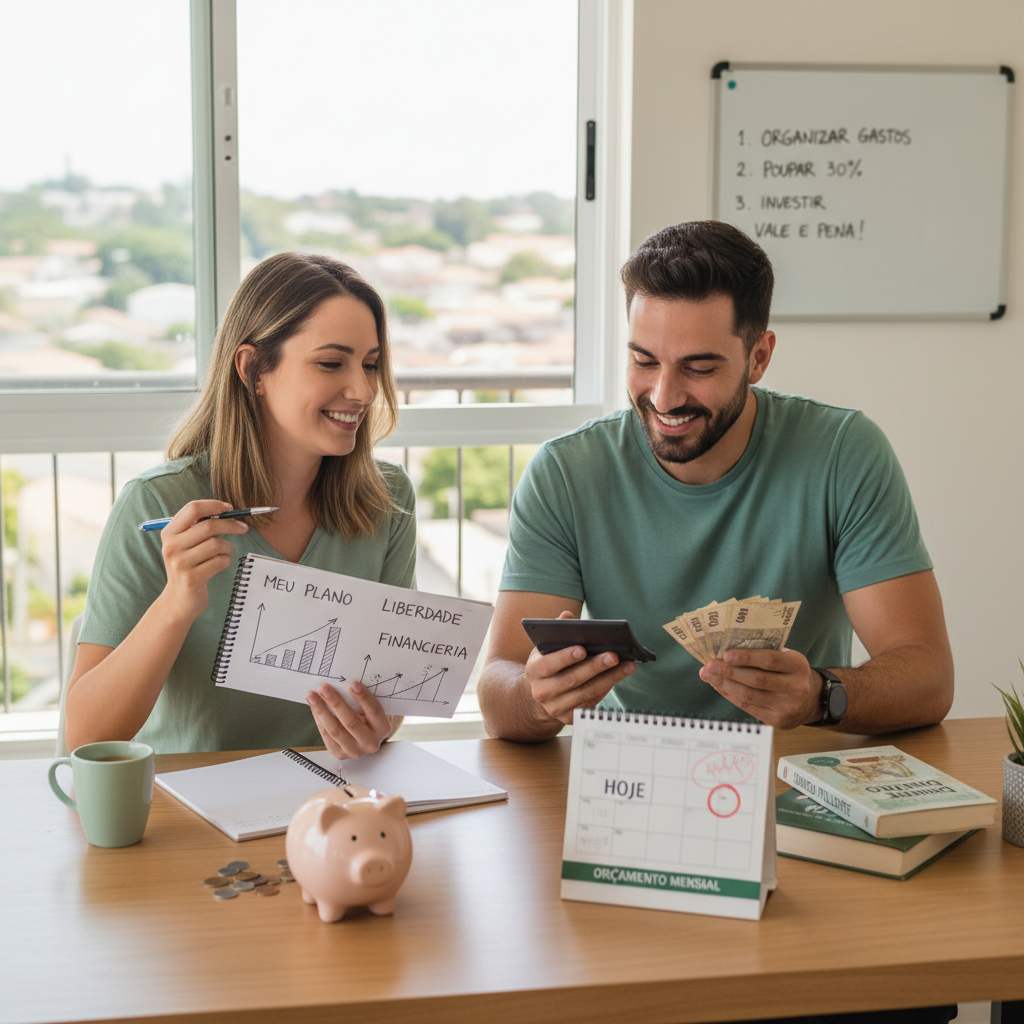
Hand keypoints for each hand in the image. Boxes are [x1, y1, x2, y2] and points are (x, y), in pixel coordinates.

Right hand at [159, 501, 248, 621]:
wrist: (179, 600)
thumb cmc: (189, 565)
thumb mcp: (186, 544)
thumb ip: (199, 526)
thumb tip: (226, 510)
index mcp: (169, 533)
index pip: (193, 509)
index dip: (214, 505)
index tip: (229, 508)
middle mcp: (171, 546)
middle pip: (208, 526)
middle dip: (231, 525)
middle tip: (243, 527)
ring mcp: (180, 563)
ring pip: (216, 544)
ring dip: (227, 547)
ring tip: (224, 553)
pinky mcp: (192, 578)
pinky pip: (220, 562)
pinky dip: (225, 561)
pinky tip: (219, 565)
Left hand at [306, 681, 391, 759]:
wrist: (367, 738)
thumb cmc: (369, 717)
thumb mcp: (372, 709)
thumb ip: (363, 700)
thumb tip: (342, 683)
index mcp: (383, 728)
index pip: (374, 711)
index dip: (363, 698)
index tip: (352, 684)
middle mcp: (371, 742)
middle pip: (351, 722)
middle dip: (336, 703)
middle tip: (324, 688)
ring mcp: (355, 751)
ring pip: (335, 730)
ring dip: (321, 711)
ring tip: (312, 696)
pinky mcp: (340, 754)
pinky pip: (326, 736)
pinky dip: (319, 719)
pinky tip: (314, 707)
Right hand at [525, 610, 636, 724]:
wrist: (543, 692)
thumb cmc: (550, 662)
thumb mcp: (548, 646)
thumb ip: (557, 630)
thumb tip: (567, 616)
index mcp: (533, 671)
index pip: (548, 665)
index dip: (565, 657)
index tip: (583, 649)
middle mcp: (541, 692)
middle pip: (571, 680)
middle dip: (595, 667)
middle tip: (614, 655)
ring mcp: (555, 708)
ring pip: (586, 693)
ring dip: (609, 679)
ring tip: (628, 665)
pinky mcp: (569, 718)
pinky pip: (592, 704)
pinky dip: (607, 689)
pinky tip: (620, 676)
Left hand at [699, 647, 821, 728]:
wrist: (812, 701)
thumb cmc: (791, 672)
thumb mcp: (786, 657)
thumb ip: (763, 652)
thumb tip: (726, 650)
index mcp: (798, 666)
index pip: (769, 660)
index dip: (746, 658)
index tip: (725, 654)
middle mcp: (796, 688)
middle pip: (756, 680)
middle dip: (728, 672)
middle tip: (709, 665)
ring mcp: (787, 707)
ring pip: (749, 696)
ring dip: (724, 685)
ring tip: (708, 675)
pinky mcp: (777, 721)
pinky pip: (747, 707)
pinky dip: (730, 696)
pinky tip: (719, 686)